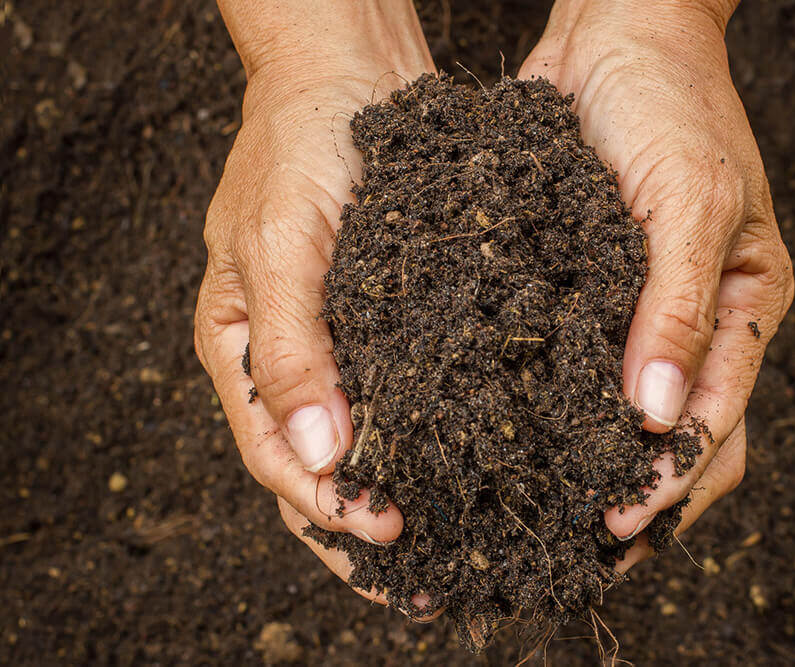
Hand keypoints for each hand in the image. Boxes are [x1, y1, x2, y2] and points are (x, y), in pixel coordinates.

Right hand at [195, 0, 435, 605]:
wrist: (346, 69)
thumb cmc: (299, 144)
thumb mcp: (281, 244)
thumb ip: (290, 354)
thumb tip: (319, 459)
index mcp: (239, 349)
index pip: (275, 458)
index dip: (328, 508)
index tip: (389, 536)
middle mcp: (288, 358)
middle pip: (318, 472)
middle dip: (364, 533)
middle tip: (423, 586)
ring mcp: (337, 342)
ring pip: (365, 444)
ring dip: (403, 497)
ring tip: (454, 550)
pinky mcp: (386, 320)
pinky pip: (404, 396)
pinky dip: (431, 439)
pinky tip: (473, 467)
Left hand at [519, 0, 793, 564]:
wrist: (618, 34)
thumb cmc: (674, 105)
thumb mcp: (693, 201)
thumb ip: (682, 308)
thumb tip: (663, 415)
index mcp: (744, 308)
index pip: (719, 422)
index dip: (671, 483)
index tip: (615, 528)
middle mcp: (692, 323)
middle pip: (676, 441)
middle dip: (634, 501)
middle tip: (570, 550)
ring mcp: (635, 312)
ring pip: (618, 418)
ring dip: (587, 470)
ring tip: (534, 519)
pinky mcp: (581, 293)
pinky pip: (569, 367)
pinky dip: (546, 411)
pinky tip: (504, 441)